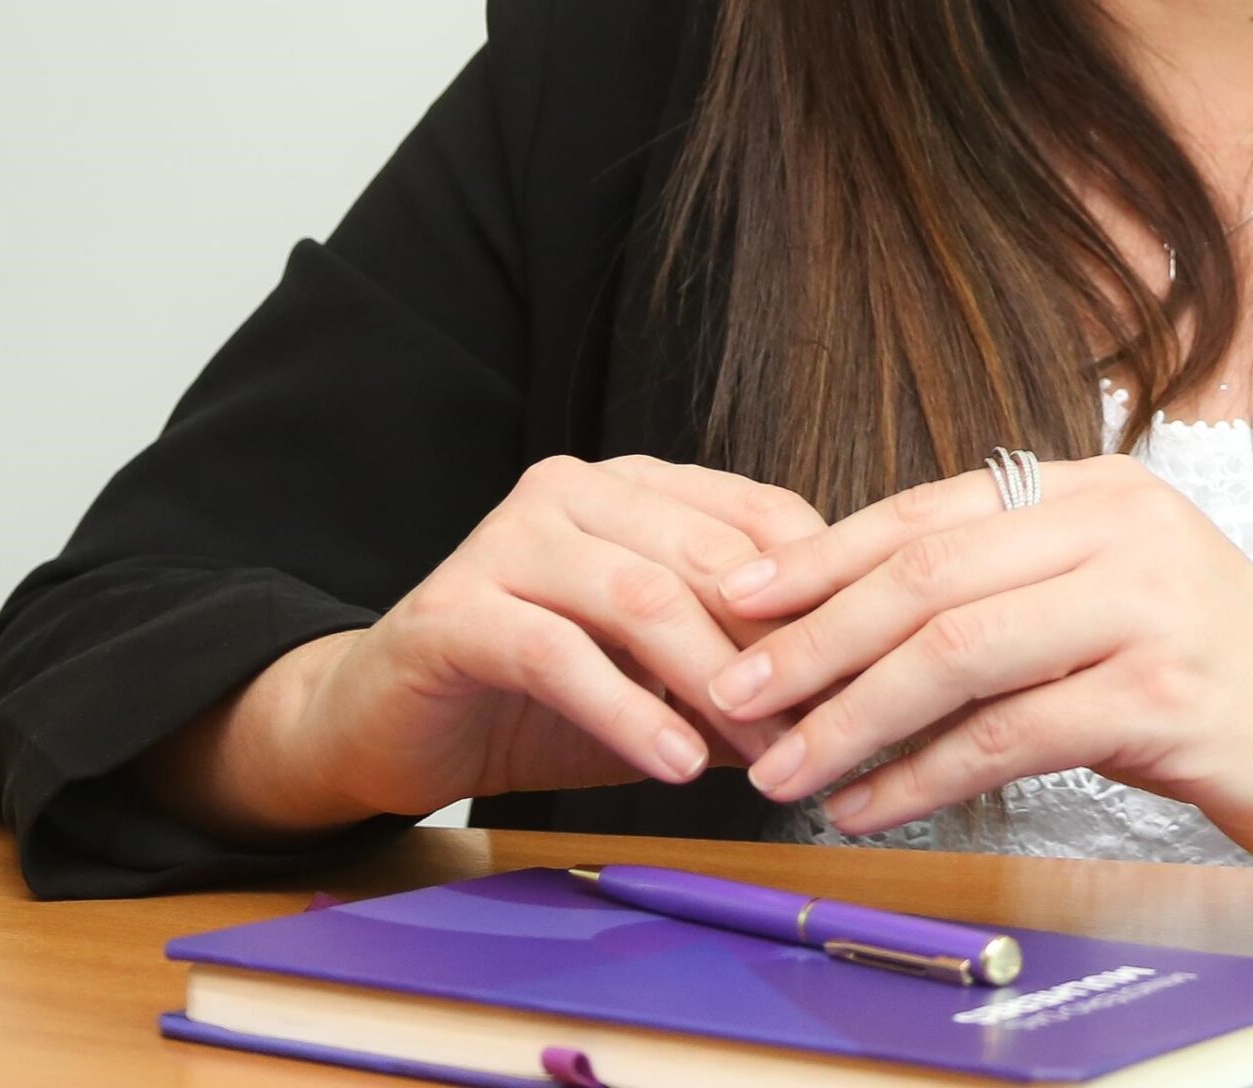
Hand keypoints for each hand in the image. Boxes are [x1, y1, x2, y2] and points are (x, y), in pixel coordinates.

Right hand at [174, 455, 831, 836]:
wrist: (386, 724)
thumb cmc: (536, 694)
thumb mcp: (653, 671)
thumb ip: (730, 660)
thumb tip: (845, 694)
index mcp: (636, 486)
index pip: (758, 515)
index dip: (819, 593)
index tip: (866, 669)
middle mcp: (576, 489)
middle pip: (707, 555)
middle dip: (773, 647)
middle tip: (822, 727)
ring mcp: (512, 537)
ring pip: (641, 596)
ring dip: (711, 682)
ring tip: (759, 753)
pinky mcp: (459, 607)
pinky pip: (562, 654)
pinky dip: (628, 713)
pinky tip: (674, 767)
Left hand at [700, 455, 1252, 867]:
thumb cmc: (1207, 673)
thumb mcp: (1107, 594)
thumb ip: (1007, 582)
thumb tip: (845, 611)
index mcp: (1096, 487)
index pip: (930, 509)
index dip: (824, 553)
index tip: (740, 598)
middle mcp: (1123, 523)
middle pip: (930, 573)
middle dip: (816, 638)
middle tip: (738, 691)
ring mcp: (1149, 603)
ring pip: (958, 650)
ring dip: (854, 715)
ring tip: (788, 764)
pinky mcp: (1166, 692)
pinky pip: (1011, 733)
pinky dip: (924, 774)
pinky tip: (874, 803)